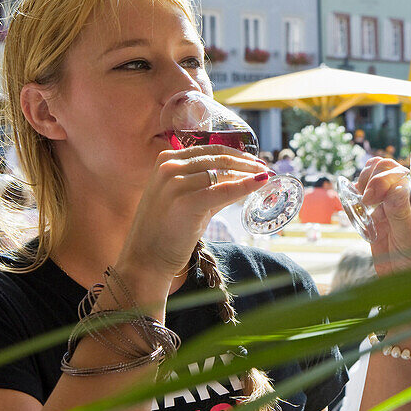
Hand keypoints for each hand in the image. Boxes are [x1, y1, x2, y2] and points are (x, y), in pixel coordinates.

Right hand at [119, 145, 270, 275]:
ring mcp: (175, 183)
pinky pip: (223, 190)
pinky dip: (245, 185)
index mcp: (167, 160)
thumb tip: (246, 179)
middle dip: (246, 163)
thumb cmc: (167, 231)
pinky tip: (260, 183)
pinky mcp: (185, 202)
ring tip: (264, 178)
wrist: (145, 259)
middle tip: (265, 168)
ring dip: (248, 174)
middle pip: (219, 158)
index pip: (210, 150)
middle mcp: (169, 167)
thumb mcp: (188, 200)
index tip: (254, 161)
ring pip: (223, 173)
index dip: (237, 154)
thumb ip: (212, 187)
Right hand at [356, 157, 410, 275]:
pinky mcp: (380, 211)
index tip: (370, 198)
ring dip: (364, 182)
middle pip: (388, 169)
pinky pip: (366, 193)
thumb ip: (402, 212)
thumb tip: (396, 186)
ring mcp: (394, 201)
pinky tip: (357, 204)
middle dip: (372, 179)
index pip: (404, 173)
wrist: (409, 282)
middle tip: (365, 201)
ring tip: (362, 201)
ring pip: (376, 176)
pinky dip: (358, 194)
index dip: (384, 179)